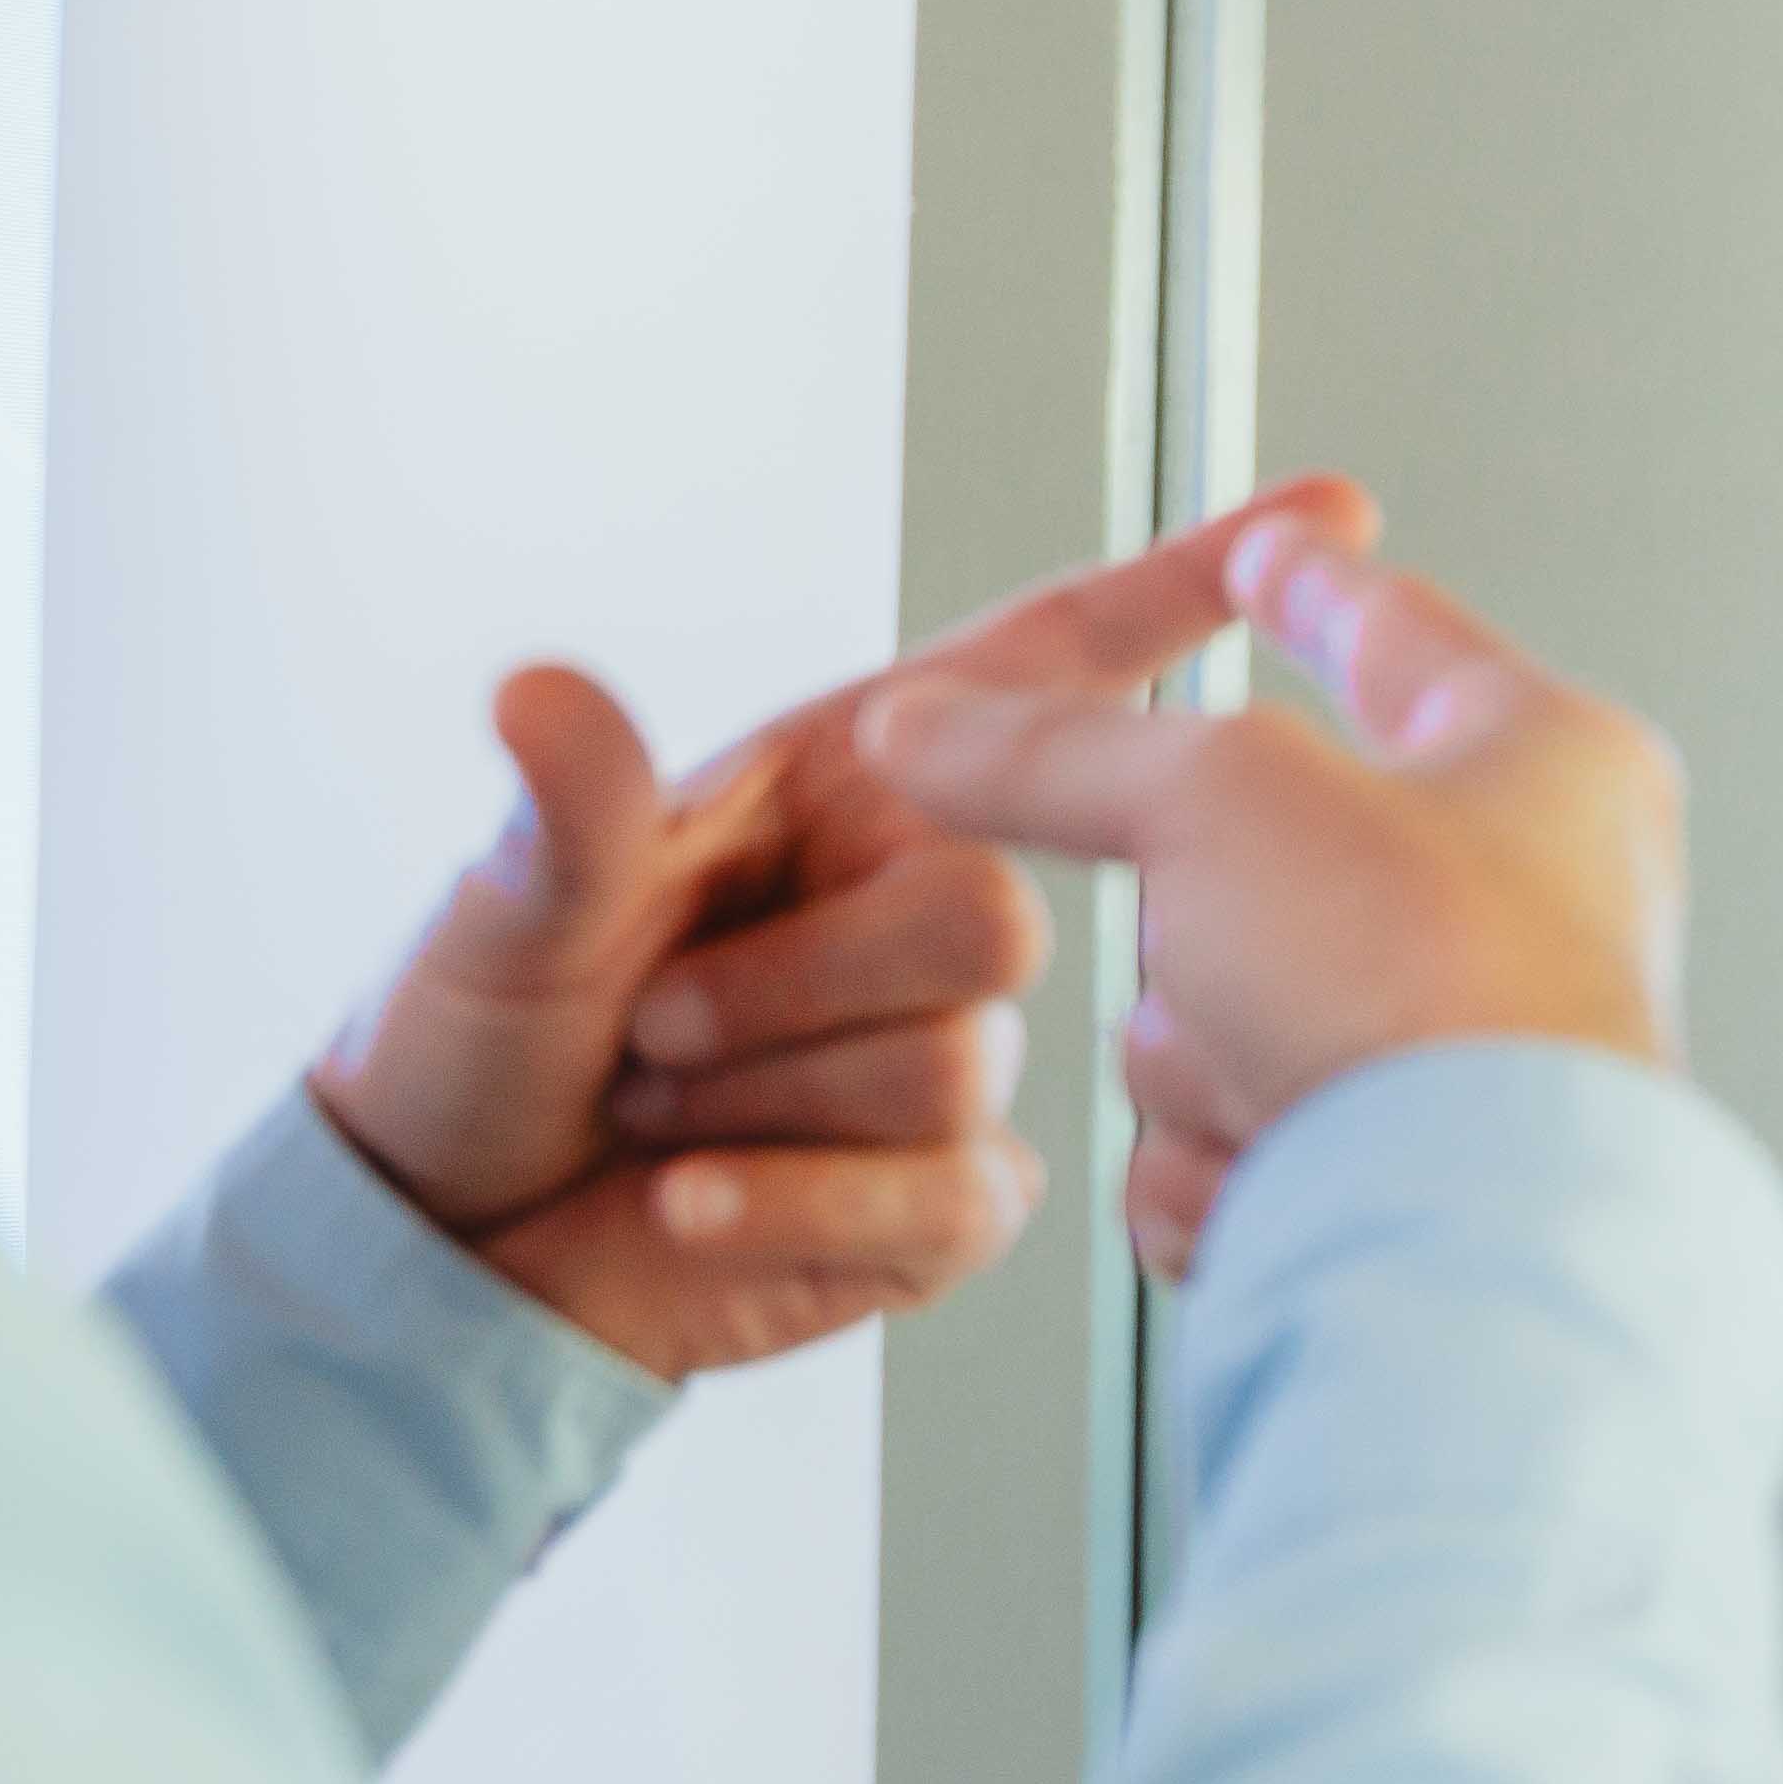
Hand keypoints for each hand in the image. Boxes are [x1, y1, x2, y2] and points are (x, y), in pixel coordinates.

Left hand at [307, 477, 1373, 1377]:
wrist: (456, 1259)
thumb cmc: (477, 1050)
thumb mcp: (503, 913)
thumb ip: (569, 809)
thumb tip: (540, 690)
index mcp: (850, 789)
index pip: (1046, 666)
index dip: (1184, 587)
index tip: (1326, 524)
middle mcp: (923, 907)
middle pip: (990, 916)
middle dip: (796, 983)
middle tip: (654, 1023)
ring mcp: (954, 1062)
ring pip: (957, 1062)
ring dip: (766, 1096)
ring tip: (666, 1106)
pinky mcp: (953, 1203)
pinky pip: (942, 1196)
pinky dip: (792, 1206)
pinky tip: (696, 1196)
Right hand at [859, 517, 1685, 1277]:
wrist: (1473, 1241)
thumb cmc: (1427, 992)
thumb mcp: (1214, 797)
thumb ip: (1057, 748)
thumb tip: (927, 726)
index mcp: (1545, 763)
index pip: (1393, 630)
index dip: (1303, 582)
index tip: (1271, 549)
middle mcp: (1531, 905)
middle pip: (1255, 872)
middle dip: (1200, 930)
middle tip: (1234, 949)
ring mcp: (1469, 1057)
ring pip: (1224, 1022)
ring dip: (1201, 1059)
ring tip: (1277, 1075)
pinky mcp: (1404, 1186)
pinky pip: (1237, 1153)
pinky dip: (1227, 1169)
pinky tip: (1281, 1173)